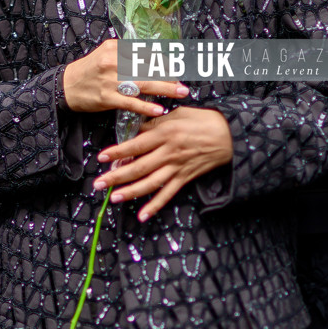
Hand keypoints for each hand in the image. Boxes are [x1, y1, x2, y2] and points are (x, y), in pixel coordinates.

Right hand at [63, 39, 188, 117]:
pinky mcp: (107, 98)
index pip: (146, 52)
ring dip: (165, 89)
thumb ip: (127, 53)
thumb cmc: (90, 70)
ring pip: (143, 84)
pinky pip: (131, 102)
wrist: (66, 87)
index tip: (178, 68)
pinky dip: (146, 106)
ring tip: (181, 92)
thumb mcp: (106, 53)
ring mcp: (110, 80)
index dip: (165, 61)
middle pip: (148, 67)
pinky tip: (159, 109)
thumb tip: (155, 56)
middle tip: (185, 81)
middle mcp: (113, 61)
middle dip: (170, 75)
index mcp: (115, 47)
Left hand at [94, 106, 232, 219]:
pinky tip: (142, 215)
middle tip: (98, 184)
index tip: (102, 158)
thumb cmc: (202, 119)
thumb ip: (155, 123)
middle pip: (138, 167)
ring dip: (130, 192)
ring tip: (114, 198)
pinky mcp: (185, 178)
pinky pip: (167, 194)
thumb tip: (136, 130)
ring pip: (150, 183)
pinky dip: (155, 206)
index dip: (118, 152)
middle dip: (116, 177)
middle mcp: (169, 152)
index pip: (136, 145)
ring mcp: (177, 167)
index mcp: (165, 133)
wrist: (229, 134)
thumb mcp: (177, 114)